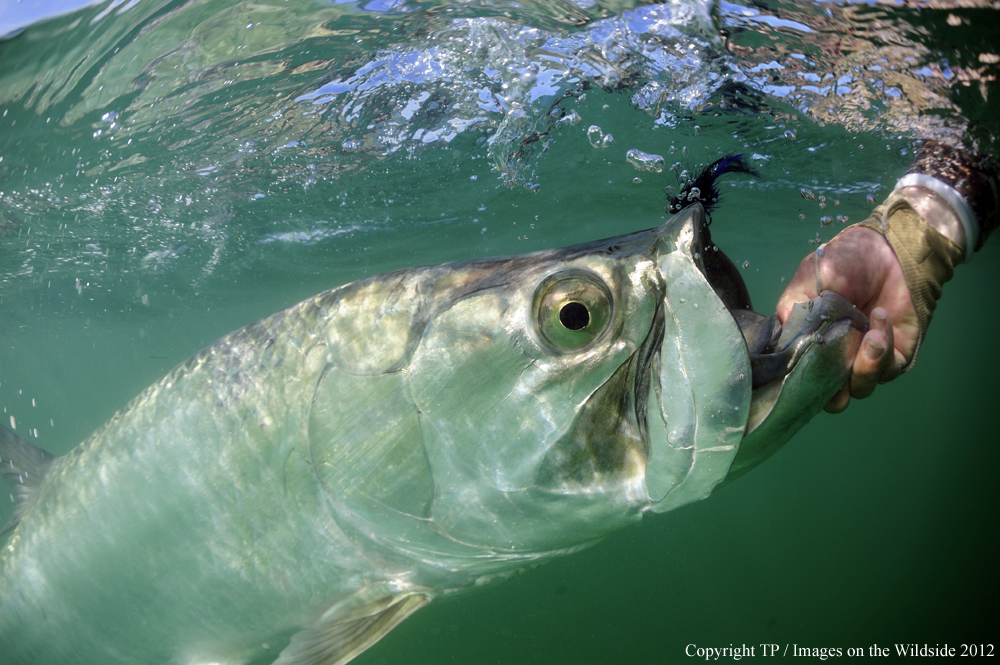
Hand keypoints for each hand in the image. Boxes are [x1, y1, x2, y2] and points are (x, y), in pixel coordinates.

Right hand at [776, 226, 918, 412]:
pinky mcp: (893, 357)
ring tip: (869, 333)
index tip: (799, 369)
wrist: (890, 250)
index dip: (796, 382)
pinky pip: (887, 371)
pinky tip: (879, 318)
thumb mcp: (808, 279)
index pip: (798, 377)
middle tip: (835, 369)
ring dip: (863, 366)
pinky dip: (882, 350)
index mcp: (809, 343)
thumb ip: (793, 310)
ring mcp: (863, 360)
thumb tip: (783, 343)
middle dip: (831, 392)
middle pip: (827, 397)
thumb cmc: (845, 262)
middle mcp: (835, 358)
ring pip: (858, 389)